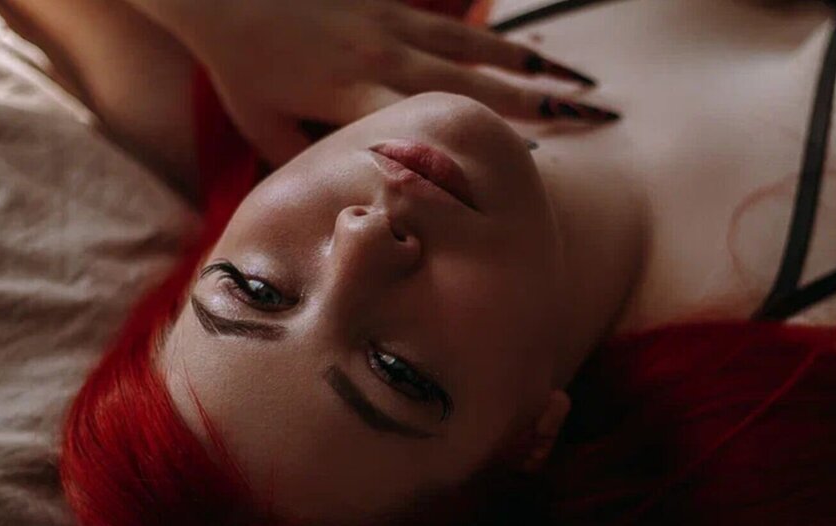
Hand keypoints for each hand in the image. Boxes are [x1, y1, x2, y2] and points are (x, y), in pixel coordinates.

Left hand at [129, 0, 620, 163]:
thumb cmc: (238, 65)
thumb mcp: (266, 128)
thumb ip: (312, 162)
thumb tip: (349, 197)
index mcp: (357, 95)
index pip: (435, 125)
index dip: (488, 144)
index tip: (536, 166)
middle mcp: (386, 57)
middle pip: (477, 82)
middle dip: (540, 102)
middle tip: (596, 118)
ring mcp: (393, 24)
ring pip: (478, 45)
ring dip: (533, 62)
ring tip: (581, 79)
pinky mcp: (391, 3)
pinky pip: (454, 19)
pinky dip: (495, 33)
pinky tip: (528, 42)